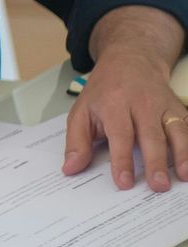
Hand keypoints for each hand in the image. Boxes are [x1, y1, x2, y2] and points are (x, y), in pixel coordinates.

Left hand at [64, 50, 187, 191]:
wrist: (130, 60)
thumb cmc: (103, 91)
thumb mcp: (81, 111)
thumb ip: (76, 142)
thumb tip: (70, 169)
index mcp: (114, 104)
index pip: (120, 134)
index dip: (122, 159)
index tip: (123, 182)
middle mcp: (142, 104)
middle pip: (151, 135)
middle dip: (155, 162)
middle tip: (158, 185)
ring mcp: (164, 106)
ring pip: (176, 131)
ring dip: (182, 154)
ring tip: (183, 176)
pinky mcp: (179, 109)